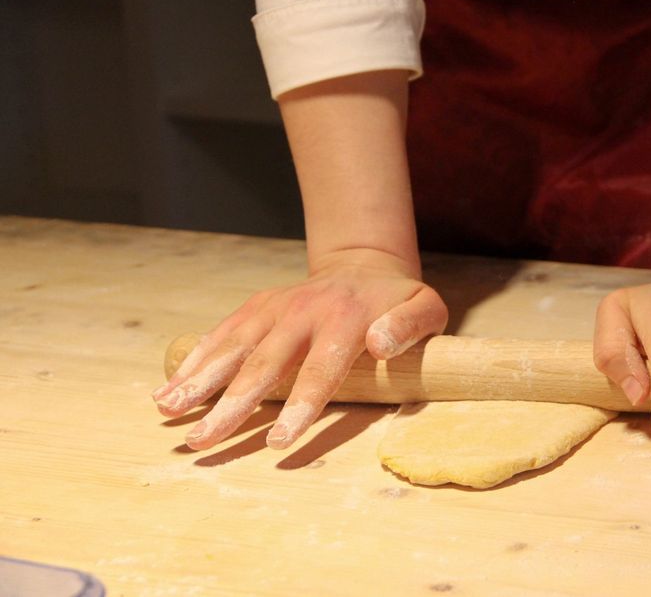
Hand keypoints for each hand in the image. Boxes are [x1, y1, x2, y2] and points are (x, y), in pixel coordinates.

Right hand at [151, 248, 447, 450]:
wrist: (365, 264)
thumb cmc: (399, 300)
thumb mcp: (426, 307)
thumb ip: (410, 326)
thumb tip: (381, 344)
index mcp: (346, 319)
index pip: (321, 369)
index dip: (300, 406)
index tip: (278, 440)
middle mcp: (303, 312)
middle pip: (265, 364)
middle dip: (231, 405)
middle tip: (203, 440)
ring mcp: (276, 307)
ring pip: (233, 347)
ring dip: (199, 380)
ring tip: (168, 411)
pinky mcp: (257, 307)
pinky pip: (223, 333)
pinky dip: (196, 359)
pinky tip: (169, 388)